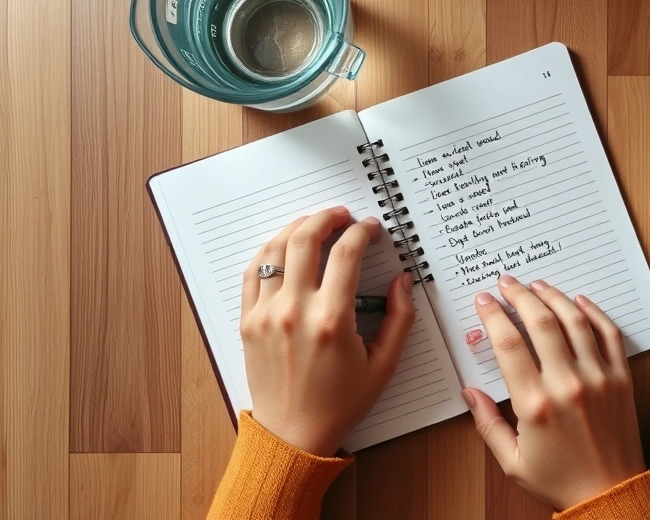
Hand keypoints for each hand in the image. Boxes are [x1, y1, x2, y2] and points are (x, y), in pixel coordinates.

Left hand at [239, 206, 414, 456]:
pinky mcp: (248, 321)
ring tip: (314, 223)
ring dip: (297, 227)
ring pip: (275, 249)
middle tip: (343, 216)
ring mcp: (266, 314)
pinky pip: (252, 272)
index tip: (370, 228)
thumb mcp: (383, 365)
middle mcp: (295, 311)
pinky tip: (284, 246)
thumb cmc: (341, 403)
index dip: (361, 231)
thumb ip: (399, 319)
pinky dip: (269, 251)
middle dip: (327, 217)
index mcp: (332, 320)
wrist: (292, 434)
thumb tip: (402, 280)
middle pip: (306, 239)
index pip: (346, 253)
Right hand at [463, 275, 645, 510]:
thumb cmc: (560, 481)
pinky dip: (594, 312)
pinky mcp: (620, 380)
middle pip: (540, 321)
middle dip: (519, 294)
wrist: (611, 495)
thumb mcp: (511, 460)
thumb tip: (469, 392)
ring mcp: (598, 378)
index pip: (508, 343)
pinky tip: (578, 301)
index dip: (492, 314)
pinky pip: (609, 335)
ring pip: (574, 321)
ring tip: (537, 285)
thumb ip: (486, 423)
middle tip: (507, 283)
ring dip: (553, 296)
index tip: (484, 301)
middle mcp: (567, 385)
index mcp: (535, 404)